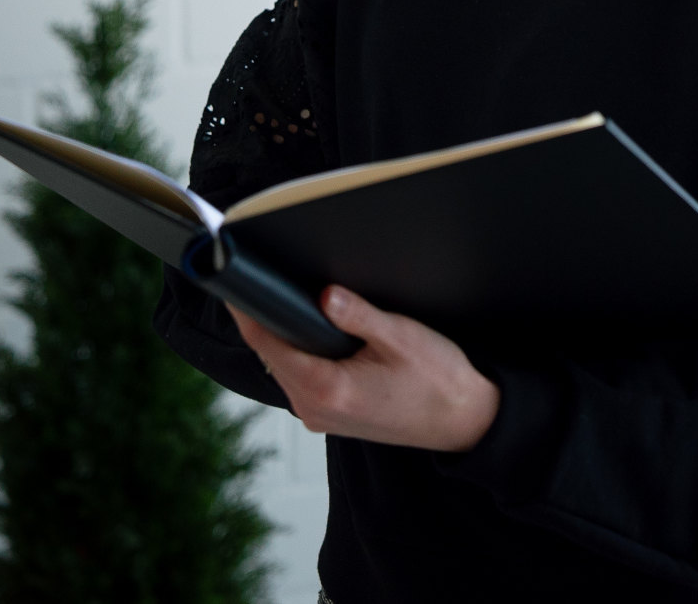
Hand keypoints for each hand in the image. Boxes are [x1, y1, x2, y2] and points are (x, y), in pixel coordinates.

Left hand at [230, 286, 499, 451]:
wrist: (464, 420)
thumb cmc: (439, 381)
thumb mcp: (401, 336)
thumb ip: (357, 314)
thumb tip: (322, 293)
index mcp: (326, 389)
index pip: (267, 342)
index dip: (247, 309)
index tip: (233, 281)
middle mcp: (314, 408)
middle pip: (271, 353)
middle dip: (267, 318)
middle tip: (265, 278)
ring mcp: (320, 415)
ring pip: (285, 366)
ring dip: (286, 336)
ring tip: (292, 301)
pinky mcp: (330, 414)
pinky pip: (302, 377)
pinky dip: (302, 353)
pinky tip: (317, 332)